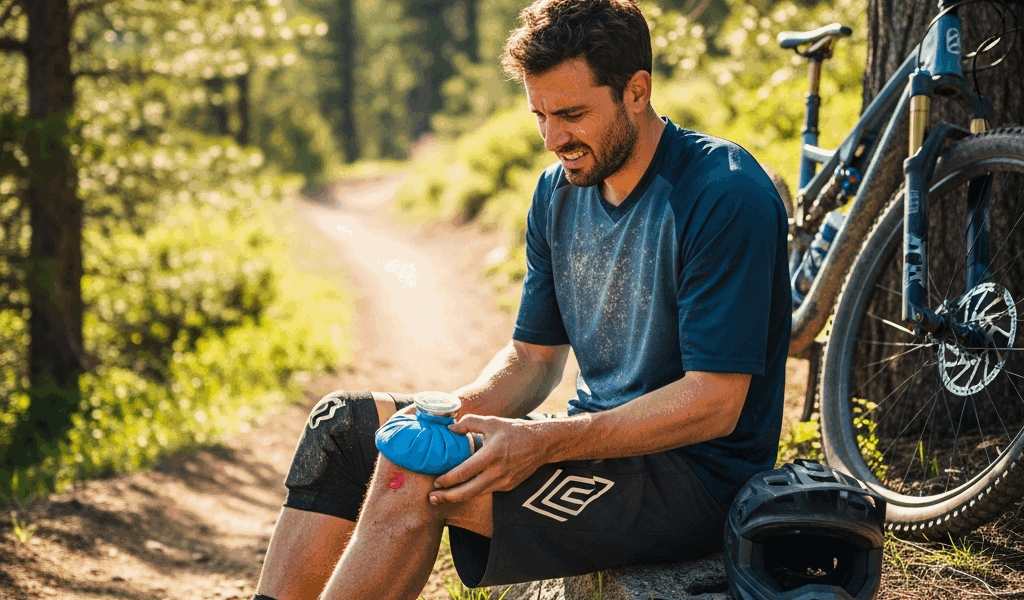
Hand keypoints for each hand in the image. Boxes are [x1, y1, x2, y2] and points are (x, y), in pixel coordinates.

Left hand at [429, 415, 548, 504]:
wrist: (541, 443)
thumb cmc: (514, 430)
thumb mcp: (491, 421)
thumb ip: (469, 422)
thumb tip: (450, 429)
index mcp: (491, 454)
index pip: (464, 472)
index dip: (447, 479)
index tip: (435, 482)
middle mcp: (497, 472)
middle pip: (468, 491)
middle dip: (448, 497)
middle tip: (432, 498)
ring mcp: (504, 481)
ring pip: (476, 494)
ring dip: (458, 498)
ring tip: (442, 498)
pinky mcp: (508, 486)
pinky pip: (487, 491)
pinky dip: (473, 492)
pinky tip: (461, 491)